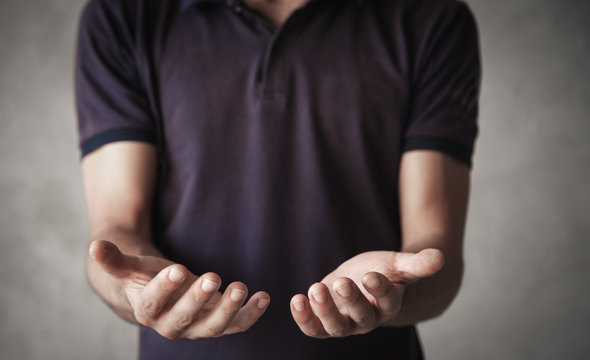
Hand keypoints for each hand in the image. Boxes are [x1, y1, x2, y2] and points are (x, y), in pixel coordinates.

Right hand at [89, 240, 269, 338]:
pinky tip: (264, 297)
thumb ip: (115, 260)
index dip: (163, 288)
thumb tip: (95, 246)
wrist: (160, 295)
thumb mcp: (130, 267)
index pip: (153, 304)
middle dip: (199, 300)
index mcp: (147, 311)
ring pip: (213, 327)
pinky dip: (251, 314)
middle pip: (184, 319)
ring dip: (229, 310)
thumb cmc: (143, 277)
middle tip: (213, 276)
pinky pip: (236, 325)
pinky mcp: (217, 322)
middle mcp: (171, 325)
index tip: (175, 269)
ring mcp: (197, 326)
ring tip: (241, 287)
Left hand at [289, 249, 443, 337]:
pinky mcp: (325, 321)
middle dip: (351, 300)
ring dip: (323, 310)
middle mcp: (368, 318)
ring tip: (315, 288)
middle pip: (362, 316)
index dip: (381, 289)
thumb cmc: (385, 272)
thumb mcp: (399, 263)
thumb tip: (440, 257)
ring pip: (335, 327)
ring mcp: (345, 322)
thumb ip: (418, 263)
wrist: (367, 284)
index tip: (372, 275)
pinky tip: (296, 300)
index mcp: (390, 303)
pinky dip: (303, 317)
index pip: (388, 300)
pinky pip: (313, 328)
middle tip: (342, 281)